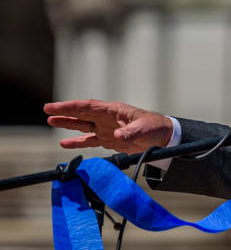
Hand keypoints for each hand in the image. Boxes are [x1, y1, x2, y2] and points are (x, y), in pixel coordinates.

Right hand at [44, 99, 173, 153]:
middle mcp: (107, 118)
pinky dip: (78, 142)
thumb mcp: (145, 130)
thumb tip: (117, 136)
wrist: (164, 137)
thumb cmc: (155, 128)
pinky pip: (90, 140)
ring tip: (50, 121)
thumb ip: (130, 133)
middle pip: (82, 113)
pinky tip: (65, 143)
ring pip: (83, 125)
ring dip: (67, 124)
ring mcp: (107, 129)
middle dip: (64, 112)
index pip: (88, 107)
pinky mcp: (109, 140)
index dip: (71, 106)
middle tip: (47, 111)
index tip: (54, 107)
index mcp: (114, 110)